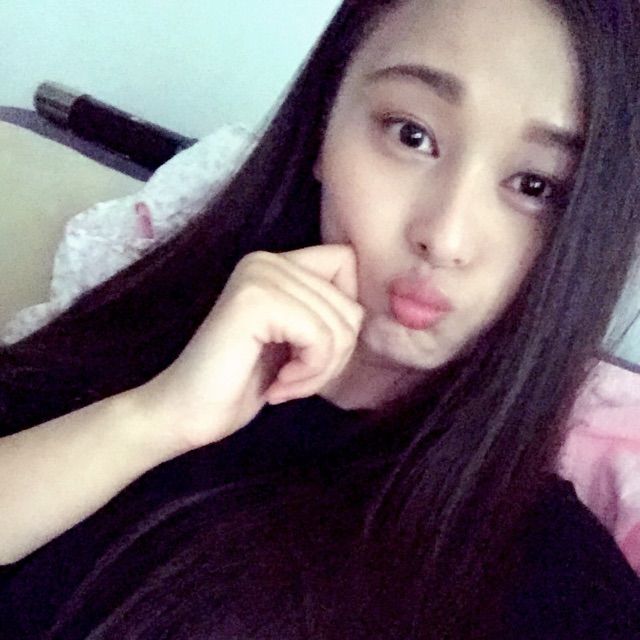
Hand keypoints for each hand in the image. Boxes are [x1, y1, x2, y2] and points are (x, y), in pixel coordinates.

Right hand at [133, 244, 362, 454]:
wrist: (186, 413)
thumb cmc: (242, 383)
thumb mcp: (295, 340)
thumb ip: (324, 313)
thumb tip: (372, 309)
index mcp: (277, 264)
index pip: (347, 264)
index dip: (343, 315)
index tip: (313, 349)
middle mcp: (268, 259)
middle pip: (350, 304)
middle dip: (334, 356)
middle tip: (296, 379)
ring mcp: (260, 276)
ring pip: (340, 324)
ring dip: (320, 370)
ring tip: (287, 384)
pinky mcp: (255, 300)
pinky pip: (320, 337)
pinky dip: (309, 373)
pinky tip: (278, 386)